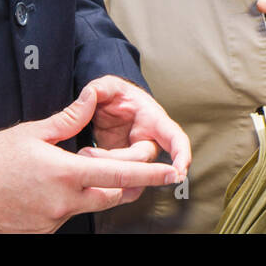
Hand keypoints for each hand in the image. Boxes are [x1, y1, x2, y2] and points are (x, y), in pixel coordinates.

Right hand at [0, 85, 182, 232]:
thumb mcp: (34, 132)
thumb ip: (70, 119)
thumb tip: (92, 98)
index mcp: (68, 173)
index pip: (120, 173)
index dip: (149, 173)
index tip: (169, 171)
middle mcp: (66, 201)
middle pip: (112, 194)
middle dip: (127, 183)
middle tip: (131, 167)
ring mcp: (54, 220)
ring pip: (89, 206)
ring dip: (92, 190)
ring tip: (75, 170)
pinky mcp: (42, 232)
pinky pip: (66, 216)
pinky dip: (67, 202)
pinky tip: (50, 188)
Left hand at [82, 74, 191, 192]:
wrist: (106, 106)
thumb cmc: (115, 95)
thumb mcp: (106, 86)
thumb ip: (98, 89)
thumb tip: (89, 96)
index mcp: (153, 120)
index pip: (175, 138)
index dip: (181, 156)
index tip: (179, 173)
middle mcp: (149, 141)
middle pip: (143, 160)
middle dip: (116, 160)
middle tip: (87, 153)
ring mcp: (135, 156)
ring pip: (130, 174)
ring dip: (107, 171)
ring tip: (83, 156)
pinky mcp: (121, 166)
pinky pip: (118, 179)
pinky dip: (103, 179)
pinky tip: (86, 172)